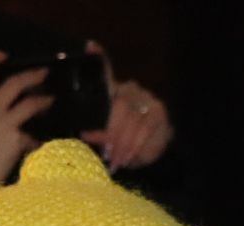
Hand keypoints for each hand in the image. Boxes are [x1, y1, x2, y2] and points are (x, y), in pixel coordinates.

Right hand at [0, 51, 53, 202]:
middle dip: (32, 76)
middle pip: (14, 83)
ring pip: (30, 104)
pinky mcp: (15, 140)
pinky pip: (32, 137)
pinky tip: (38, 147)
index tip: (4, 56)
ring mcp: (3, 124)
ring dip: (43, 101)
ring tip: (51, 102)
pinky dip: (35, 141)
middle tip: (44, 74)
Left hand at [76, 42, 171, 172]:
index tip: (89, 46)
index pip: (106, 72)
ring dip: (122, 143)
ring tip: (115, 162)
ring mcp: (146, 98)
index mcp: (113, 92)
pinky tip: (129, 157)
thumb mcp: (108, 138)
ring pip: (132, 119)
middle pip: (119, 106)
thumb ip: (98, 132)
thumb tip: (85, 135)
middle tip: (106, 154)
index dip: (99, 57)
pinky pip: (145, 128)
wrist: (153, 149)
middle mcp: (129, 89)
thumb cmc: (124, 141)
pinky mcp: (158, 111)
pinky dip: (135, 145)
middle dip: (111, 133)